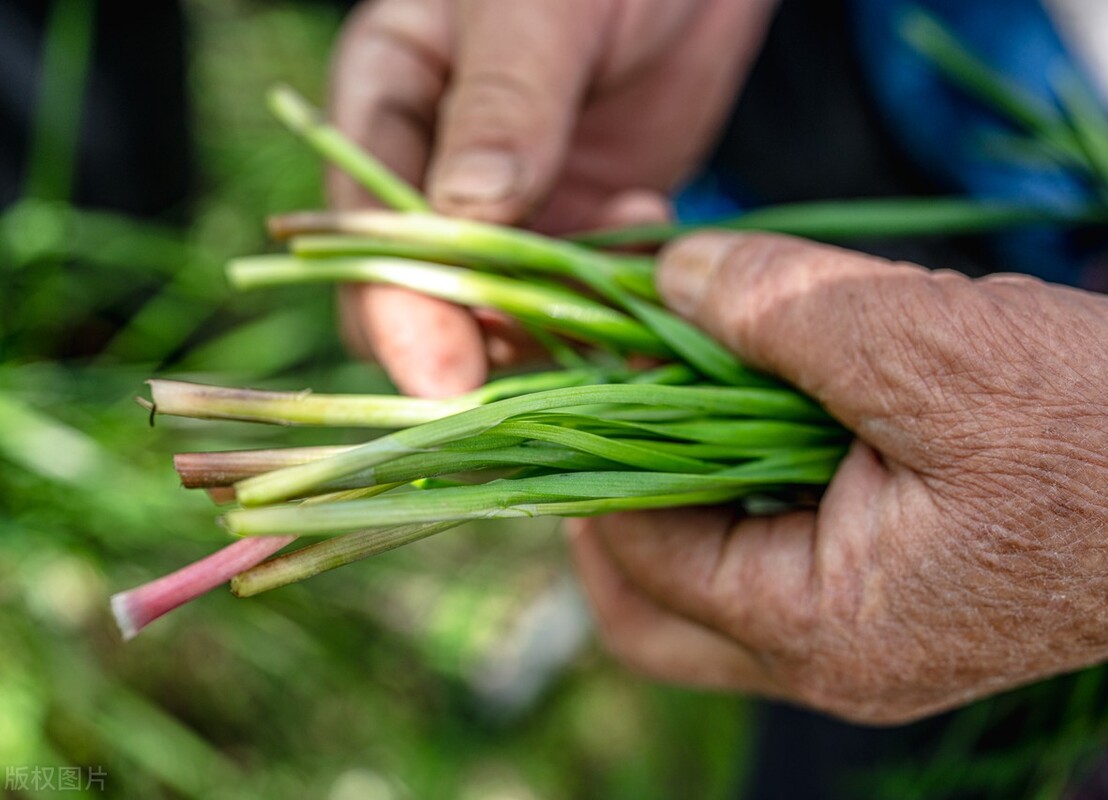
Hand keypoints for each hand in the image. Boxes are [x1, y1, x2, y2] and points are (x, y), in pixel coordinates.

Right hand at [328, 0, 773, 395]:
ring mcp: (518, 200)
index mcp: (389, 102)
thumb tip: (468, 212)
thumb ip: (502, 102)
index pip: (362, 230)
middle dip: (476, 346)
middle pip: (427, 293)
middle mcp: (441, 167)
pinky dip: (619, 292)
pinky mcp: (588, 217)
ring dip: (561, 326)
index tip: (439, 375)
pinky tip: (658, 235)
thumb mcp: (540, 6)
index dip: (394, 310)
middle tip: (540, 386)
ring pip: (512, 309)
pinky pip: (590, 289)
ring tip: (620, 295)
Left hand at [570, 231, 1107, 723]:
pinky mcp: (900, 593)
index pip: (641, 553)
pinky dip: (743, 479)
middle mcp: (833, 657)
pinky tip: (761, 398)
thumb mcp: (930, 343)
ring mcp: (868, 633)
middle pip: (653, 607)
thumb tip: (668, 278)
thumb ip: (777, 310)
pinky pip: (779, 549)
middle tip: (605, 398)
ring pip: (711, 577)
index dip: (596, 449)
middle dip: (612, 499)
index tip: (589, 353)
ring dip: (679, 481)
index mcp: (825, 627)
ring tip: (679, 383)